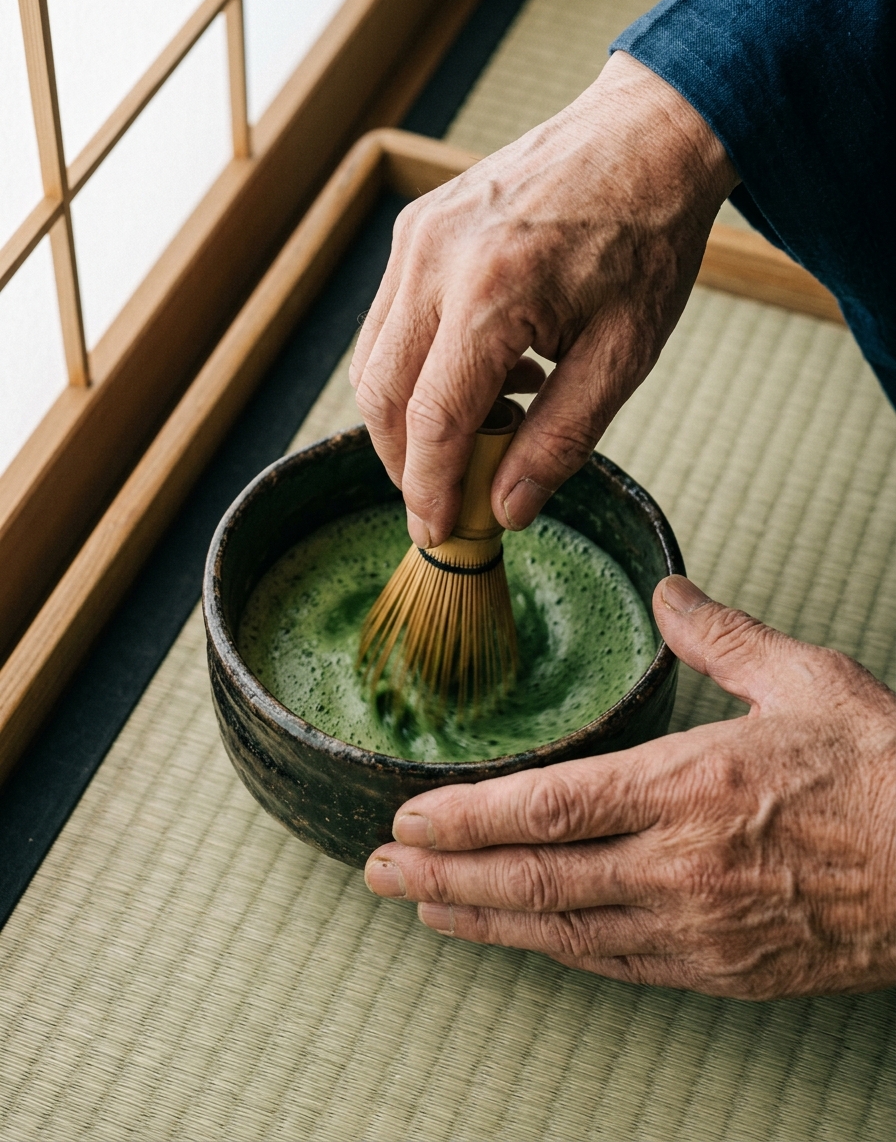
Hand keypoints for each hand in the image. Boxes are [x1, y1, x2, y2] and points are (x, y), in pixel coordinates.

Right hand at [350, 52, 737, 547]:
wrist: (645, 135)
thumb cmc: (647, 239)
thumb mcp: (624, 352)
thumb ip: (561, 437)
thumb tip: (508, 509)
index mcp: (492, 291)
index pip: (432, 421)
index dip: (429, 489)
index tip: (439, 533)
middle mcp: (435, 260)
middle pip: (381, 394)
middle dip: (404, 464)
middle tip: (445, 501)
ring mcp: (416, 237)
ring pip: (373, 361)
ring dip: (407, 420)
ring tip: (477, 437)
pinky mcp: (414, 229)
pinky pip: (390, 322)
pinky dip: (417, 371)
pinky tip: (479, 380)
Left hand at [364, 576, 895, 998]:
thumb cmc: (883, 772)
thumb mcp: (805, 681)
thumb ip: (721, 637)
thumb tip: (667, 595)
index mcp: (692, 786)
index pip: (550, 807)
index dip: (467, 818)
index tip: (409, 819)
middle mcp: (681, 865)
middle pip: (534, 877)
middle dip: (445, 875)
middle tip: (379, 872)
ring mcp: (697, 926)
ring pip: (562, 930)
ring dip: (482, 919)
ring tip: (423, 909)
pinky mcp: (720, 969)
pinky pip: (614, 964)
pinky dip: (552, 950)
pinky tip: (517, 939)